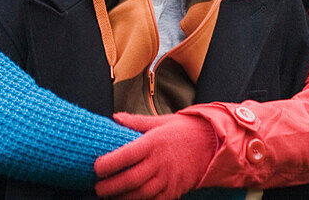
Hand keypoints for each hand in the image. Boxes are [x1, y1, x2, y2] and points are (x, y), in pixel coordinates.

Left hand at [95, 113, 216, 199]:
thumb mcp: (160, 121)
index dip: (110, 163)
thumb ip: (136, 121)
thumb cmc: (183, 129)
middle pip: (131, 179)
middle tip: (97, 189)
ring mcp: (168, 178)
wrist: (212, 142)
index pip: (127, 155)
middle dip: (111, 187)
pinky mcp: (175, 191)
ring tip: (109, 197)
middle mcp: (161, 162)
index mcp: (154, 142)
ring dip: (123, 198)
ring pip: (142, 193)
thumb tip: (115, 117)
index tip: (96, 167)